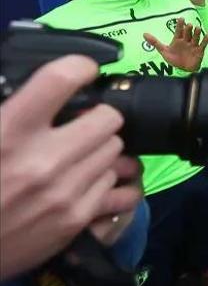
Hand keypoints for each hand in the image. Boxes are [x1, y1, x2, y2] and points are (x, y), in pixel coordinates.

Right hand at [0, 56, 141, 279]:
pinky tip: (90, 180)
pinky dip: (106, 181)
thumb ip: (11, 111)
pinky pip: (119, 186)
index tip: (83, 70)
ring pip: (116, 151)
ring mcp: (65, 191)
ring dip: (102, 149)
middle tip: (83, 122)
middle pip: (108, 118)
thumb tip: (50, 89)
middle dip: (98, 116)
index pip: (59, 80)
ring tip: (81, 154)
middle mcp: (42, 160)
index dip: (78, 67)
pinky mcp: (77, 219)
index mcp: (9, 132)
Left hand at [143, 18, 207, 71]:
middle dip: (188, 29)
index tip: (181, 18)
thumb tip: (144, 34)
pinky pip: (203, 45)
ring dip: (197, 33)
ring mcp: (193, 45)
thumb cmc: (174, 59)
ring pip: (195, 37)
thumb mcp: (164, 51)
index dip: (180, 25)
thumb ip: (155, 42)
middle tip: (188, 25)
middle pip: (187, 33)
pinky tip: (207, 35)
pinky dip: (205, 40)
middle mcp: (186, 41)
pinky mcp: (199, 51)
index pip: (179, 30)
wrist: (184, 70)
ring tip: (197, 28)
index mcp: (178, 39)